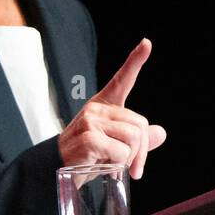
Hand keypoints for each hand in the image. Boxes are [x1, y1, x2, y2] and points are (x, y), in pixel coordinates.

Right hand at [57, 38, 166, 178]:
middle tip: (133, 167)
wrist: (53, 170)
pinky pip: (121, 152)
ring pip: (134, 137)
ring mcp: (91, 121)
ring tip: (114, 164)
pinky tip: (102, 165)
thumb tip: (161, 133)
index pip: (122, 80)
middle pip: (140, 124)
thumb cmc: (85, 157)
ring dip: (131, 158)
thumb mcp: (115, 147)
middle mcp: (97, 108)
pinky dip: (118, 164)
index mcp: (104, 106)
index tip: (147, 43)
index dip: (135, 61)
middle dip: (142, 150)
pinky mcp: (89, 137)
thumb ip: (138, 140)